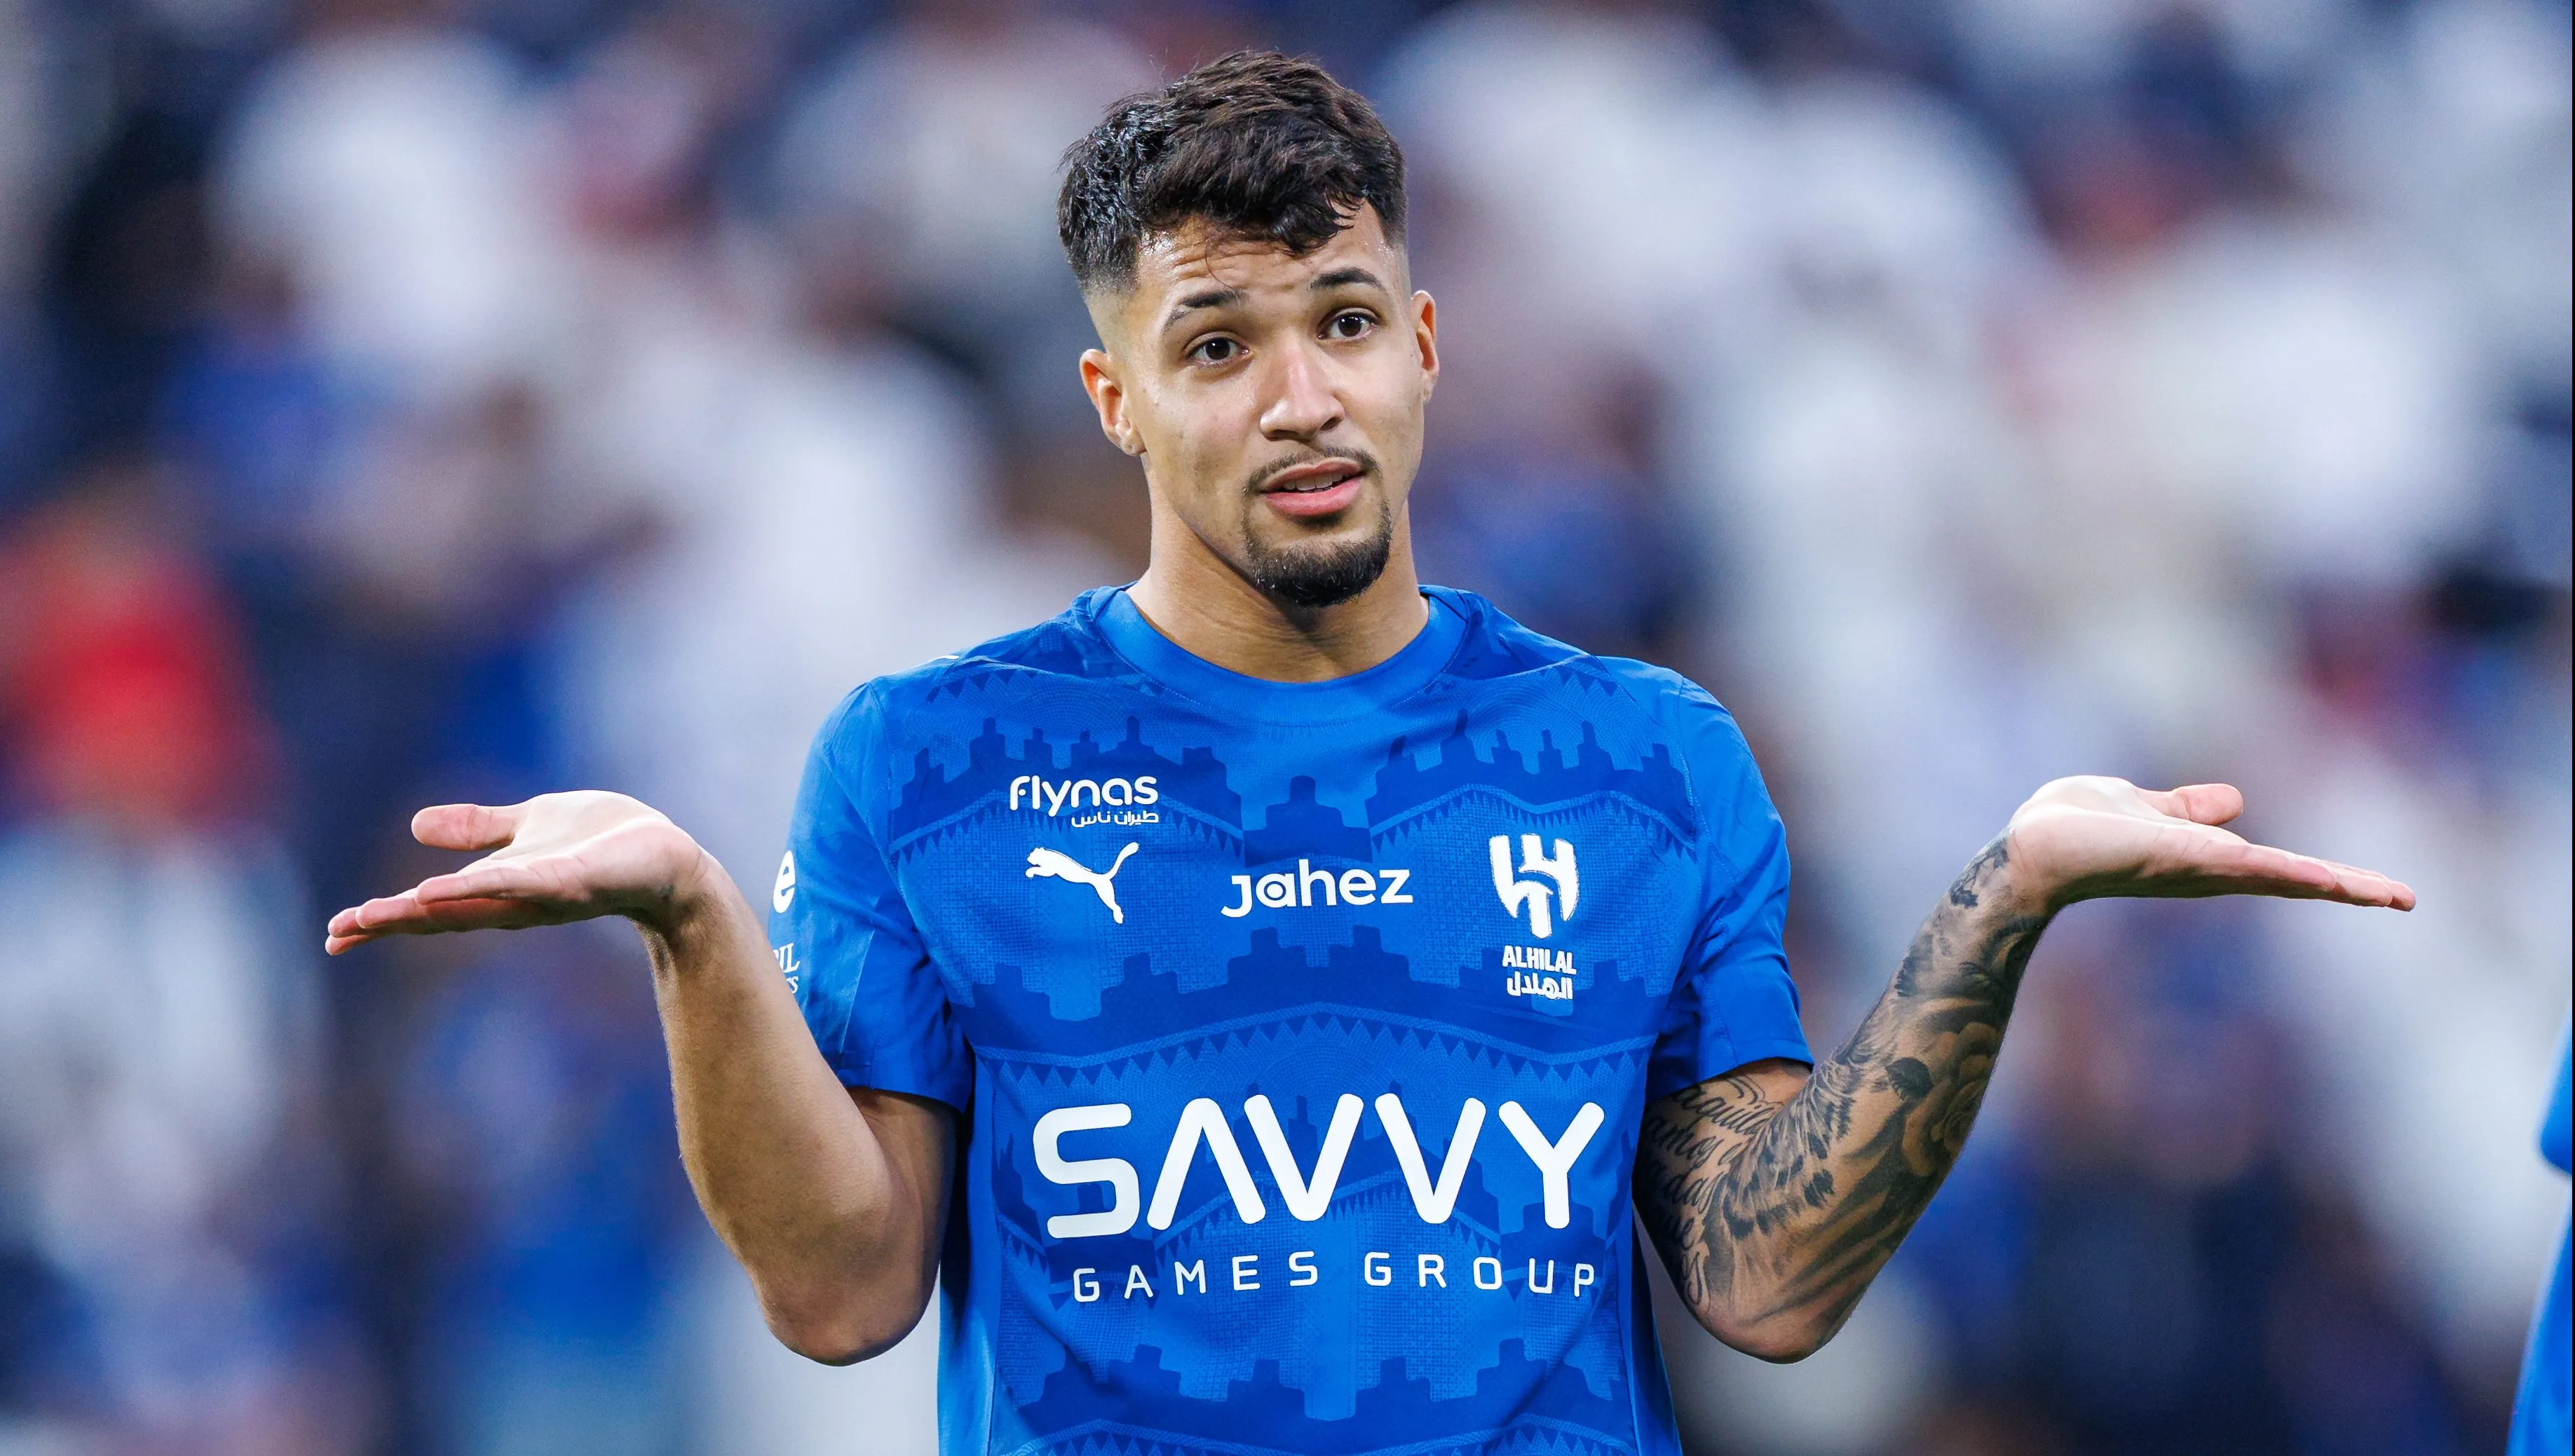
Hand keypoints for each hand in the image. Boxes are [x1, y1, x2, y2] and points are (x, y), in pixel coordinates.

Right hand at [325, 791, 716, 953]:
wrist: (669, 858)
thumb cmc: (605, 842)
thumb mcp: (528, 825)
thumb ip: (477, 829)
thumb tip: (415, 827)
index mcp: (497, 887)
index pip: (431, 906)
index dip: (385, 918)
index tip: (336, 932)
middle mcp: (512, 900)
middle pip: (441, 916)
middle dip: (390, 924)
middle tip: (338, 935)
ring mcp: (541, 894)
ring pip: (473, 905)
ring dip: (424, 911)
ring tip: (375, 914)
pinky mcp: (572, 880)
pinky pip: (521, 883)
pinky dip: (481, 886)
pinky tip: (441, 888)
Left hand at [2000, 776, 2413, 913]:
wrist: (2030, 848)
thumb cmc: (2072, 829)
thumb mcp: (2141, 807)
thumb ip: (2186, 809)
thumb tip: (2235, 802)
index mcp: (2205, 857)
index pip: (2279, 868)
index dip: (2328, 875)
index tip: (2381, 886)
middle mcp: (2209, 870)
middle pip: (2293, 881)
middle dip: (2350, 888)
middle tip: (2408, 898)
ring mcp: (2199, 869)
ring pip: (2279, 878)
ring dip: (2334, 884)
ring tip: (2390, 893)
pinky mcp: (2182, 859)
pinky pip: (2242, 866)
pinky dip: (2283, 871)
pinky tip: (2322, 878)